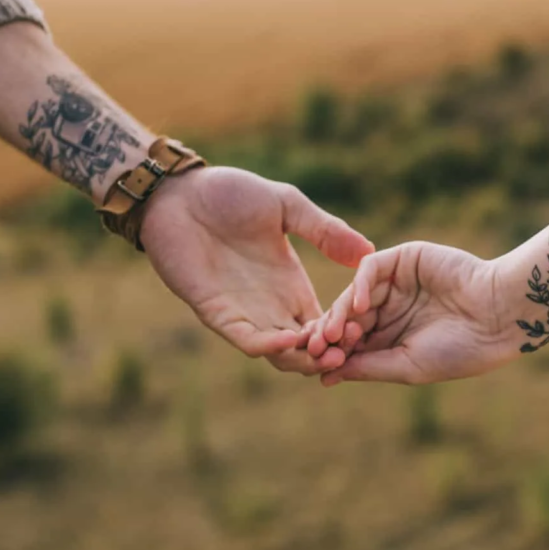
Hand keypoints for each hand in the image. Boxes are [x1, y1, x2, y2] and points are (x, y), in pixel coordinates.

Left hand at [140, 166, 373, 373]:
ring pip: (279, 354)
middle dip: (328, 354)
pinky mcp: (215, 311)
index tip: (364, 330)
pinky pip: (246, 339)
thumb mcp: (287, 206)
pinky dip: (268, 346)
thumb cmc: (230, 193)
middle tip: (348, 351)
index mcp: (291, 284)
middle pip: (306, 348)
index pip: (325, 322)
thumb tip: (369, 250)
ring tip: (324, 352)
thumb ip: (325, 230)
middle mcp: (271, 304)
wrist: (179, 191)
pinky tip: (289, 340)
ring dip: (302, 358)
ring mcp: (243, 311)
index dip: (344, 331)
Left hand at [305, 242, 522, 385]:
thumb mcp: (408, 366)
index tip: (320, 367)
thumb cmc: (461, 349)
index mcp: (391, 339)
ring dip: (341, 313)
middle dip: (332, 334)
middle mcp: (390, 309)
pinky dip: (359, 285)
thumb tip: (324, 377)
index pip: (351, 345)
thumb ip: (368, 367)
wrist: (499, 315)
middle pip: (346, 319)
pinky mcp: (403, 258)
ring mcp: (395, 282)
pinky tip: (359, 307)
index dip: (334, 355)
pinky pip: (370, 268)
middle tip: (322, 346)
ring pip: (354, 294)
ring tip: (338, 331)